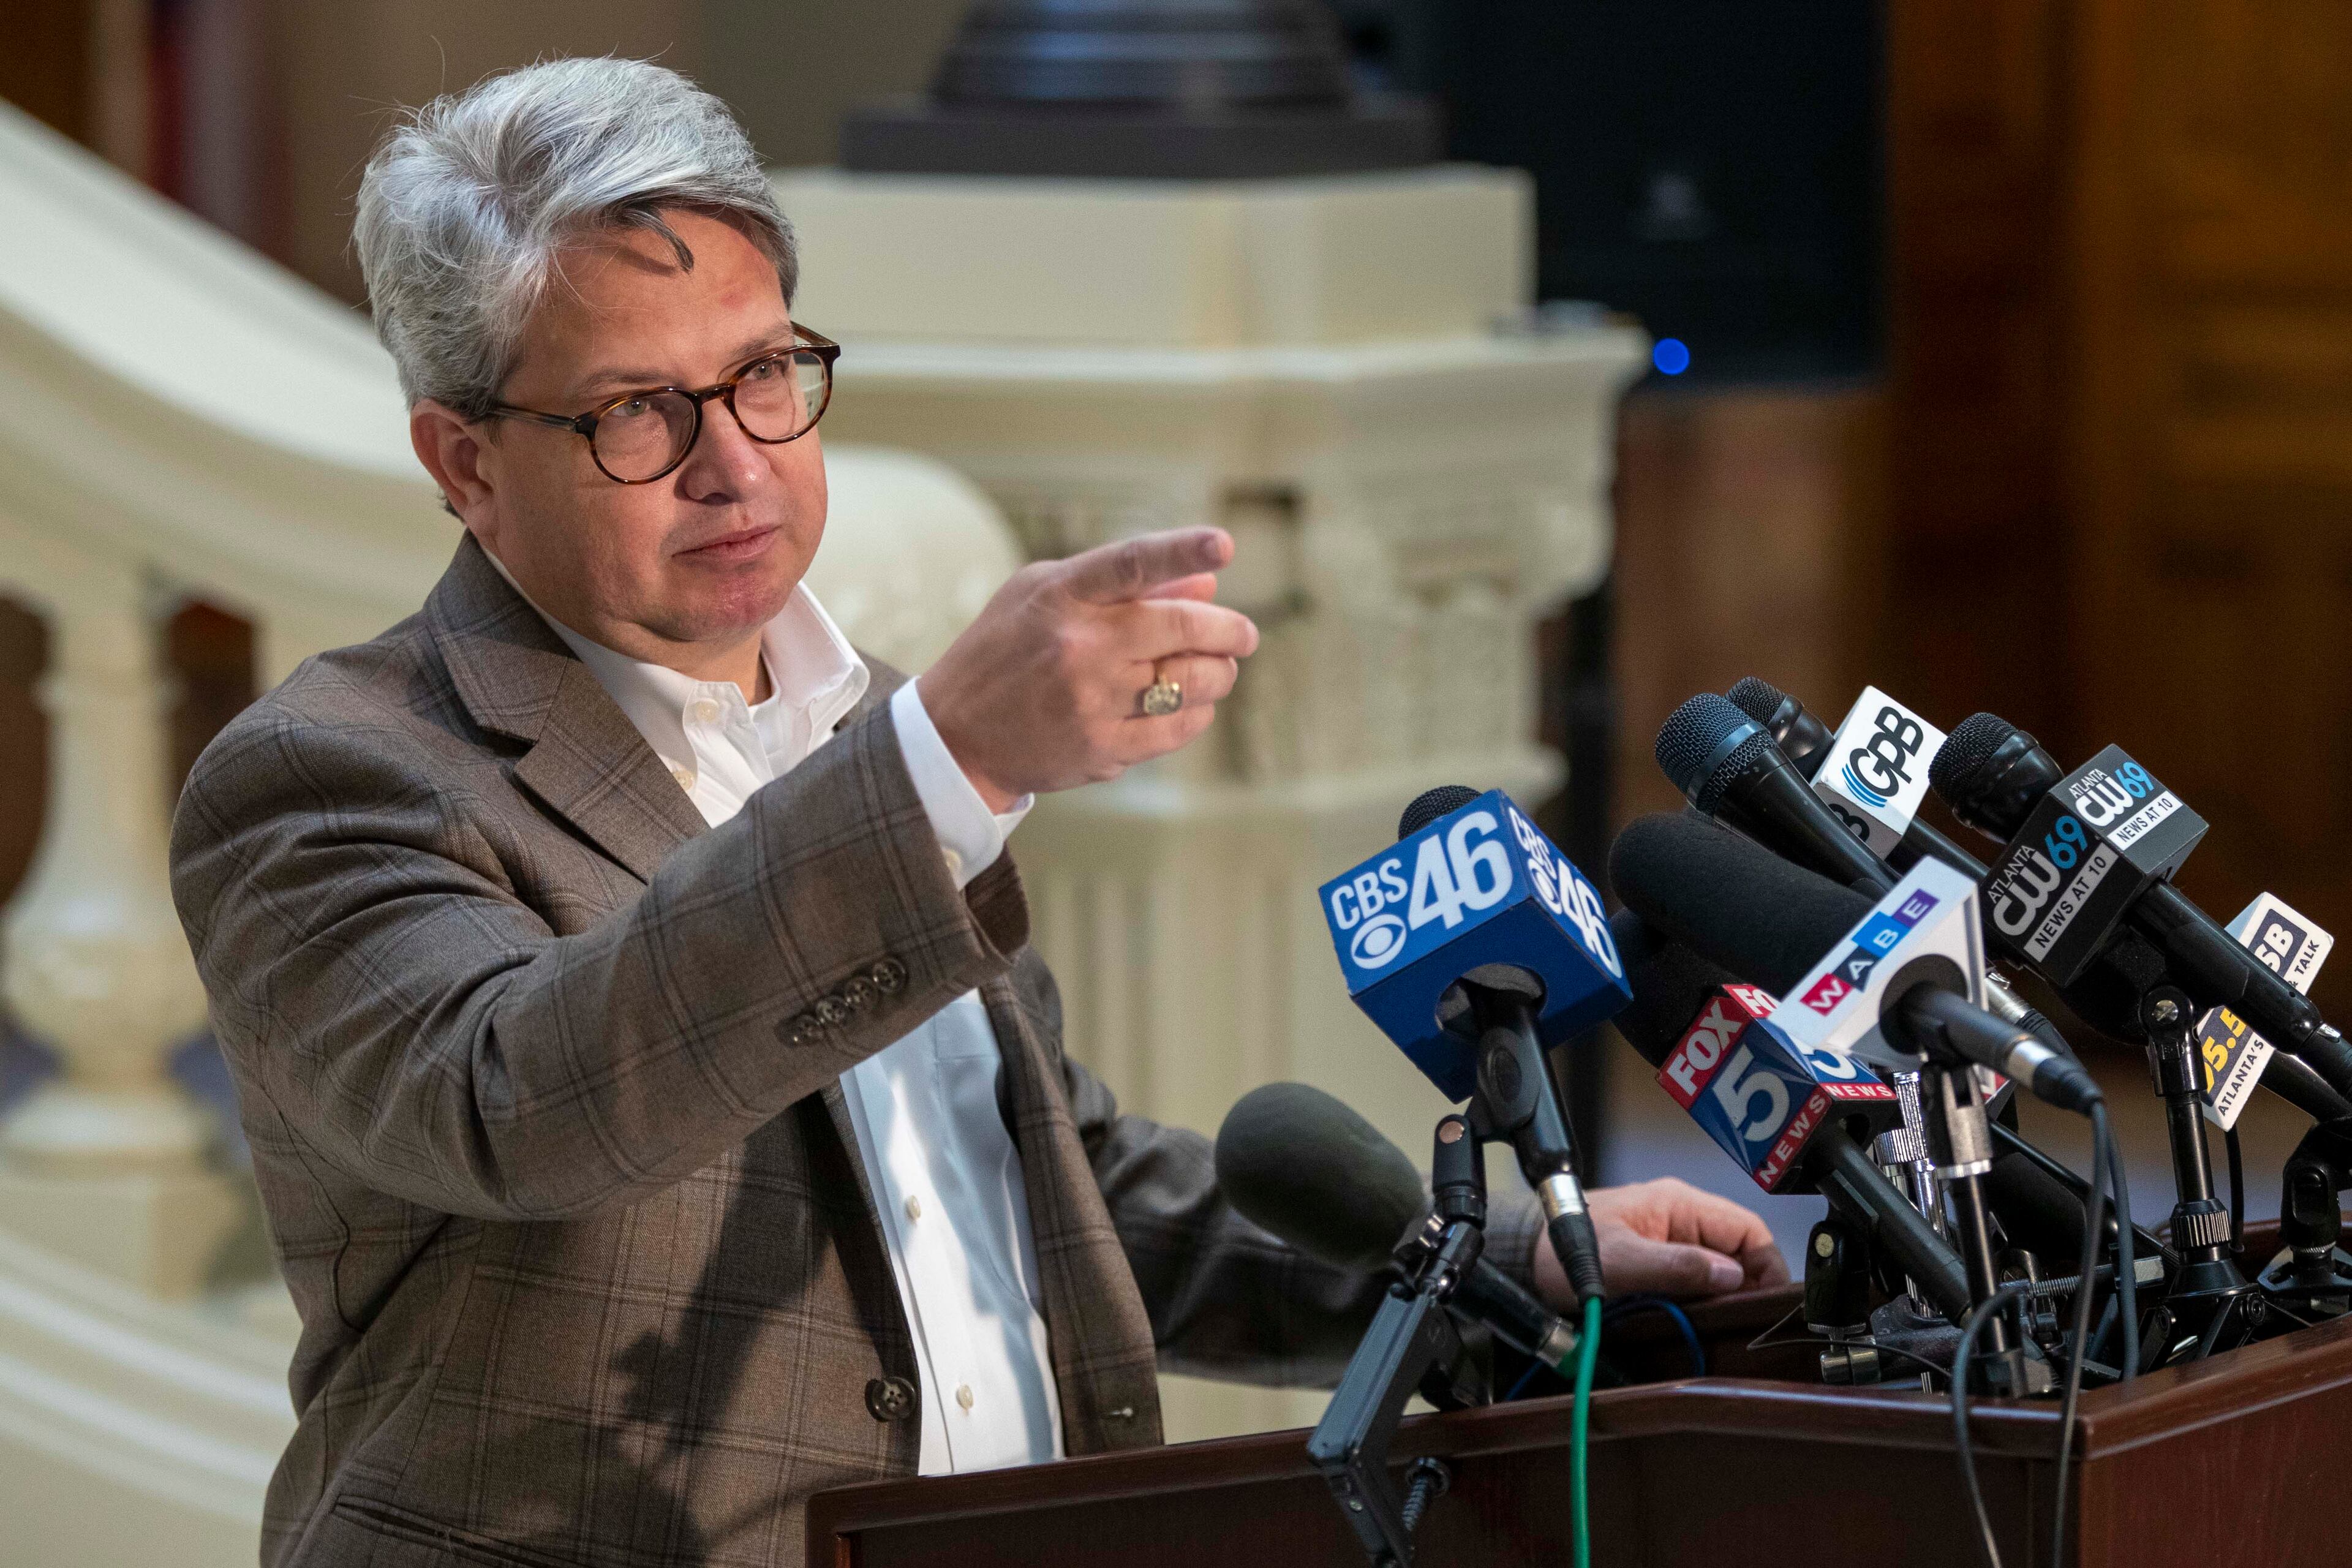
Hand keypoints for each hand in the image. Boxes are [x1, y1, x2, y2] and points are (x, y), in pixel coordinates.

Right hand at [917, 527, 1259, 810]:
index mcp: (1060, 596)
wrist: (955, 737)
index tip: (1223, 545)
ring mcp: (1091, 701)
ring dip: (1218, 673)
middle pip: (1180, 628)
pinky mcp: (1101, 748)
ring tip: (1218, 668)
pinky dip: (1197, 713)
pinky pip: (1177, 728)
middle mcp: (1078, 646)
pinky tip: (1191, 704)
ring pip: (1190, 681)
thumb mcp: (1043, 595)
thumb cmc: (1003, 651)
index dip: (1182, 549)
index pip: (1132, 563)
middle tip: (1244, 635)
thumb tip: (1208, 578)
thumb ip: (1124, 583)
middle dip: (1229, 630)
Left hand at [1532, 1177, 1789, 1306]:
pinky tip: (1704, 1322)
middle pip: (1739, 1251)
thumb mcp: (1622, 1261)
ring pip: (1720, 1269)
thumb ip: (1677, 1266)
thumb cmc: (1566, 1249)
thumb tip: (1732, 1276)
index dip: (1767, 1265)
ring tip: (1728, 1326)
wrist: (1525, 1258)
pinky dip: (1706, 1300)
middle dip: (1749, 1286)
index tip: (1770, 1302)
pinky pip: (1697, 1279)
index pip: (1748, 1229)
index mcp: (1679, 1203)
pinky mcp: (1659, 1262)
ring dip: (1727, 1296)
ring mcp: (1670, 1240)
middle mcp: (1680, 1217)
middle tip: (1750, 1322)